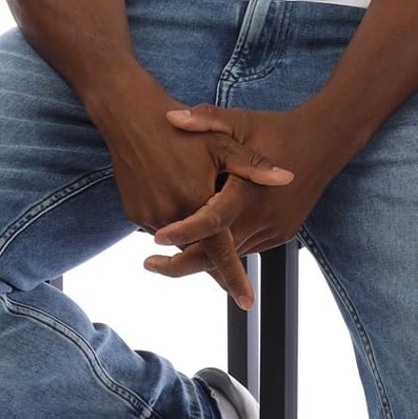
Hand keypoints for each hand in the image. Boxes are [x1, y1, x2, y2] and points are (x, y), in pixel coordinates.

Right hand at [96, 82, 293, 309]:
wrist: (129, 115)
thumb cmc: (179, 127)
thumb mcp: (221, 140)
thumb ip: (254, 166)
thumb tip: (289, 179)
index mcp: (196, 201)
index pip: (220, 251)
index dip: (235, 278)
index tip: (247, 303)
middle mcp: (170, 215)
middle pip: (198, 251)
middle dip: (215, 263)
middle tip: (232, 280)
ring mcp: (148, 216)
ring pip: (177, 241)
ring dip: (192, 239)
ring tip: (204, 221)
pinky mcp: (133, 212)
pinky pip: (158, 227)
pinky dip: (171, 224)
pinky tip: (177, 198)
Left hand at [143, 104, 348, 286]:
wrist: (323, 141)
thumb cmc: (275, 129)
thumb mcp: (238, 121)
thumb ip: (204, 120)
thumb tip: (170, 117)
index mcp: (248, 191)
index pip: (211, 222)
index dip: (182, 232)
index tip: (156, 239)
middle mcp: (262, 217)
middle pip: (218, 254)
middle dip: (182, 264)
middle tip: (151, 264)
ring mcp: (274, 230)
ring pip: (232, 255)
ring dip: (204, 257)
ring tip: (170, 257)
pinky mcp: (282, 234)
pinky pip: (247, 248)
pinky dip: (227, 248)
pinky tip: (206, 241)